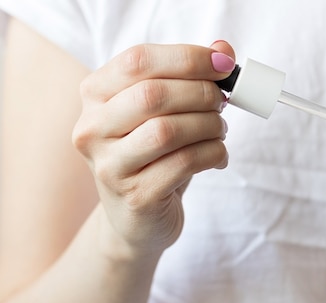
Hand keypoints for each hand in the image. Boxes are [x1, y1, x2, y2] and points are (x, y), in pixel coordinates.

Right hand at [72, 41, 234, 253]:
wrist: (138, 218)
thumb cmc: (154, 156)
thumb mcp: (166, 112)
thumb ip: (189, 77)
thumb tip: (224, 51)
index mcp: (95, 95)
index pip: (139, 61)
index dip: (188, 58)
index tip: (223, 64)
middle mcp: (92, 129)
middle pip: (153, 95)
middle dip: (202, 94)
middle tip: (223, 103)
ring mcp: (109, 166)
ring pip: (168, 131)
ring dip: (209, 126)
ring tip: (220, 131)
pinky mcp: (135, 196)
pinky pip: (184, 164)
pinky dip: (213, 154)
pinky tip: (218, 156)